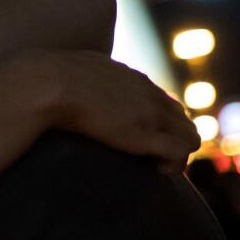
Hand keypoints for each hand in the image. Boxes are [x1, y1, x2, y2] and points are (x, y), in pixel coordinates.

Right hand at [22, 50, 199, 172]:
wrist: (48, 82)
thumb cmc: (48, 79)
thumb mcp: (70, 69)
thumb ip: (78, 74)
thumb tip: (60, 78)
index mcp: (130, 78)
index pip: (163, 101)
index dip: (157, 124)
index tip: (139, 140)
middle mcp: (148, 93)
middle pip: (182, 118)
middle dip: (171, 139)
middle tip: (148, 157)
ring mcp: (150, 114)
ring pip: (191, 136)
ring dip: (176, 153)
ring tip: (152, 165)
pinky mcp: (146, 134)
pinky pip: (181, 152)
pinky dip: (174, 165)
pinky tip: (154, 169)